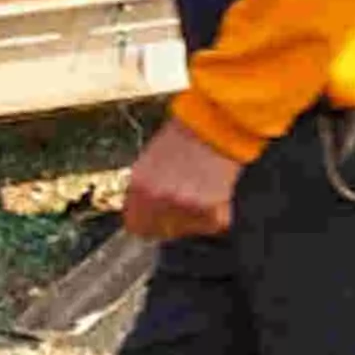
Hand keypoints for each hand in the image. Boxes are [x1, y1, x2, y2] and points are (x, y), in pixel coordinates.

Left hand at [119, 113, 244, 240]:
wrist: (218, 123)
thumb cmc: (183, 137)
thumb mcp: (150, 160)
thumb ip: (143, 190)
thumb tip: (141, 214)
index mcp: (140, 186)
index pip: (135, 226)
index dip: (147, 222)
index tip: (155, 219)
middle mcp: (160, 199)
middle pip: (162, 231)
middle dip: (171, 221)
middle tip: (184, 201)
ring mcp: (186, 207)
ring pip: (188, 229)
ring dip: (194, 216)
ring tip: (202, 189)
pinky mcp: (213, 212)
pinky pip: (212, 224)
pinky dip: (217, 213)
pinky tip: (216, 190)